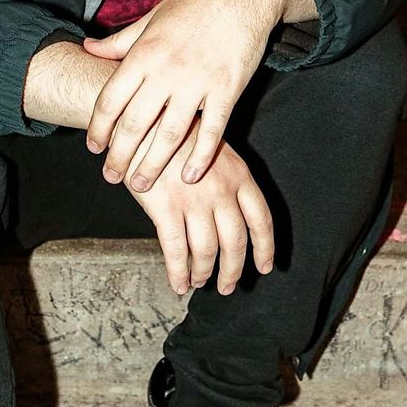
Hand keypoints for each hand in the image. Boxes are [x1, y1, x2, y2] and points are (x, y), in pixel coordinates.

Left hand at [81, 0, 285, 192]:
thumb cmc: (195, 2)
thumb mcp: (151, 17)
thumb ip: (120, 41)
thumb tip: (87, 48)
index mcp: (144, 52)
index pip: (111, 99)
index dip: (98, 127)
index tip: (94, 147)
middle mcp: (167, 70)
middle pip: (135, 124)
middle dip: (119, 155)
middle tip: (111, 177)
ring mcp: (199, 81)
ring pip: (170, 134)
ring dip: (153, 164)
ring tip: (140, 184)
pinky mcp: (228, 89)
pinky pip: (212, 131)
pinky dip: (200, 157)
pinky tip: (189, 176)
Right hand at [123, 115, 274, 294]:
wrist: (142, 121)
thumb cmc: (176, 132)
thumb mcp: (212, 146)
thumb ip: (226, 177)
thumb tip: (230, 213)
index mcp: (238, 174)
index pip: (261, 219)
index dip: (264, 248)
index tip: (264, 266)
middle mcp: (221, 191)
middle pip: (235, 242)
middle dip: (233, 269)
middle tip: (228, 286)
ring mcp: (194, 201)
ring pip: (207, 251)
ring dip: (204, 272)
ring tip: (200, 282)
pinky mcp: (165, 208)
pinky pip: (176, 251)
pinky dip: (179, 273)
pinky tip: (179, 283)